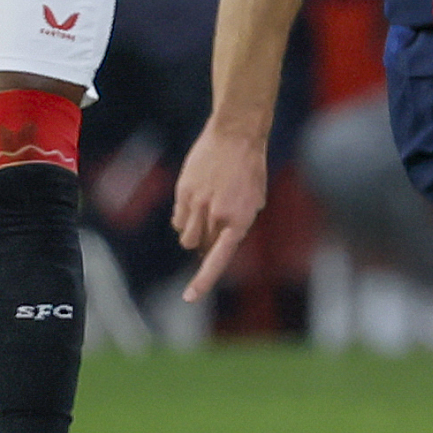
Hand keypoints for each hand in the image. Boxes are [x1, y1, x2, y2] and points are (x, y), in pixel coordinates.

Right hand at [172, 120, 268, 301]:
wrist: (235, 135)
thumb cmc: (250, 168)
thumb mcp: (254, 200)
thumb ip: (237, 225)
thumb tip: (217, 245)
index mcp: (239, 220)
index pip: (218, 258)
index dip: (203, 280)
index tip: (190, 297)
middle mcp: (217, 215)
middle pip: (202, 248)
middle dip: (206, 247)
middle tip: (214, 230)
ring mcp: (197, 204)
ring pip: (186, 237)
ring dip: (194, 234)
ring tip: (205, 214)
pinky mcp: (183, 192)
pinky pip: (178, 220)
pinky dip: (184, 220)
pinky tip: (195, 203)